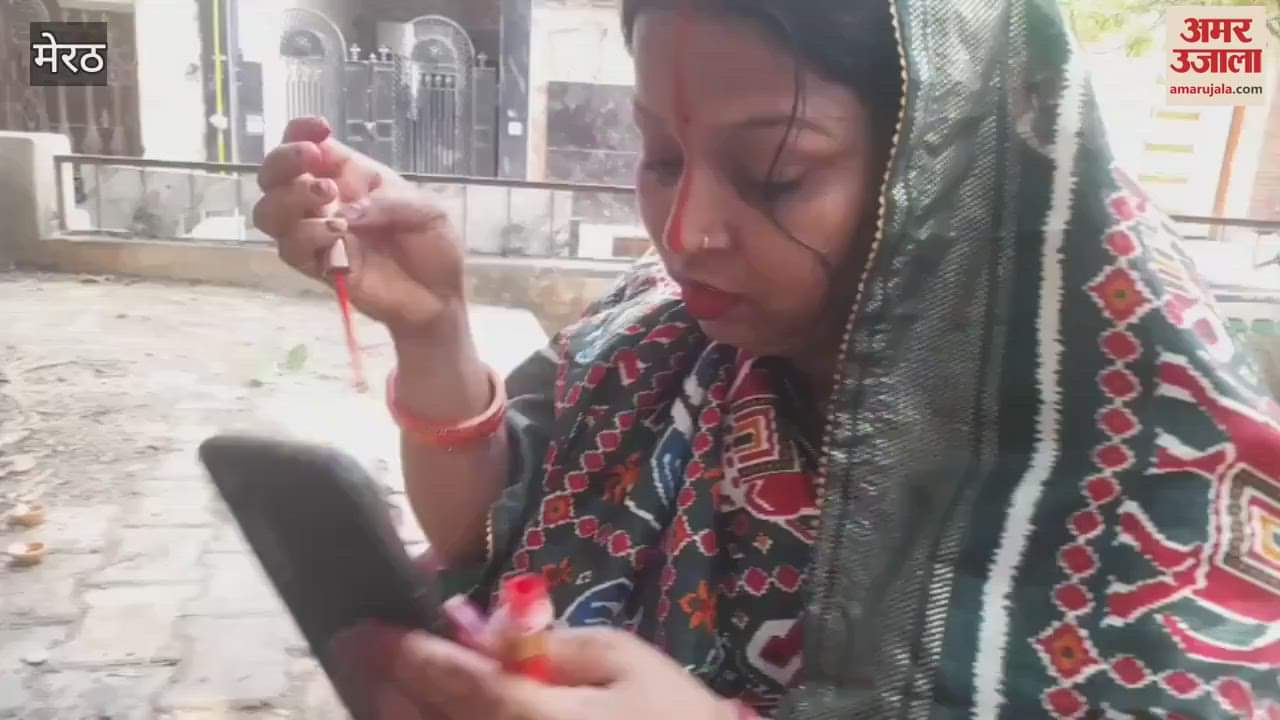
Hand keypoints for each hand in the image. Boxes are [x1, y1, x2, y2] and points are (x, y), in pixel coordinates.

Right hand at [253, 116, 467, 337]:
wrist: (440, 295)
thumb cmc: (433, 245)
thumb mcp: (423, 210)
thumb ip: (385, 202)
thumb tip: (343, 210)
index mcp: (348, 177)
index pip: (309, 146)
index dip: (301, 131)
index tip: (318, 128)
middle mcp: (325, 202)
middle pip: (274, 175)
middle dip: (283, 161)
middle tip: (310, 160)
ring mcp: (317, 235)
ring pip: (269, 212)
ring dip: (289, 198)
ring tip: (328, 198)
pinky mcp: (318, 268)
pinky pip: (290, 249)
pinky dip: (307, 235)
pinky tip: (336, 232)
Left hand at [336, 624, 738, 719]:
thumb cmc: (675, 719)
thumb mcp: (627, 660)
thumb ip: (555, 643)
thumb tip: (487, 634)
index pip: (457, 685)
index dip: (404, 655)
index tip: (362, 627)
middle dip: (384, 688)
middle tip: (358, 651)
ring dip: (396, 718)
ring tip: (380, 685)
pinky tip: (421, 714)